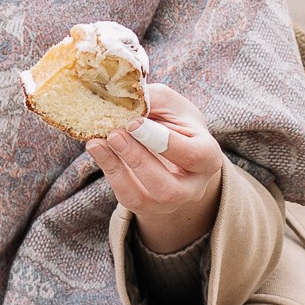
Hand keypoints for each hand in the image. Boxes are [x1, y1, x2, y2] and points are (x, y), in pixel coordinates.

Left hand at [89, 84, 222, 256]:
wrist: (175, 149)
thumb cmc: (176, 122)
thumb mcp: (171, 104)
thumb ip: (152, 100)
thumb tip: (122, 98)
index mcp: (208, 157)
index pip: (191, 155)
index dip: (161, 141)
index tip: (134, 121)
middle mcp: (193, 187)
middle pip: (167, 187)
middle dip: (138, 160)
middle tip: (114, 134)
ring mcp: (170, 202)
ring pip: (144, 198)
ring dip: (118, 169)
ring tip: (98, 142)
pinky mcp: (146, 206)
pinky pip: (127, 197)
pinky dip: (109, 172)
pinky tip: (96, 149)